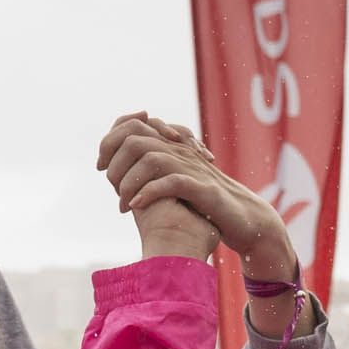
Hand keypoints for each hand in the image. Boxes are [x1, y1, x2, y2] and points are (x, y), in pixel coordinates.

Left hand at [97, 113, 292, 271]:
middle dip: (115, 162)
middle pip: (136, 138)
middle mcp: (182, 153)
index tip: (102, 168)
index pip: (134, 128)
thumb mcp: (177, 184)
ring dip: (129, 181)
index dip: (111, 143)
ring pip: (151, 158)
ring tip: (123, 203)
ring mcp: (194, 169)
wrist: (245, 221)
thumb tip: (120, 175)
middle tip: (110, 186)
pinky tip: (137, 206)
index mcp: (174, 148)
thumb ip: (153, 174)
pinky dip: (150, 192)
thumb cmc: (209, 205)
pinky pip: (172, 182)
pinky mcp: (204, 190)